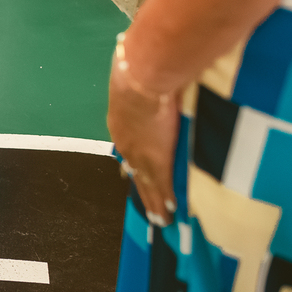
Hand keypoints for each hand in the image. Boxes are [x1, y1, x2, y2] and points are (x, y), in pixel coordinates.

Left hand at [107, 61, 179, 224]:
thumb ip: (145, 89)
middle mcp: (126, 144)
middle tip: (151, 210)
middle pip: (136, 175)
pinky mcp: (156, 161)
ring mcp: (140, 154)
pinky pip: (162, 187)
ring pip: (148, 185)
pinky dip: (166, 201)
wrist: (144, 76)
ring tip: (160, 220)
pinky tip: (170, 214)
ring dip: (155, 203)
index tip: (135, 176)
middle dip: (144, 192)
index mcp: (121, 125)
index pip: (128, 151)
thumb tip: (152, 79)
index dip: (134, 166)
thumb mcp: (137, 82)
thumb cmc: (141, 71)